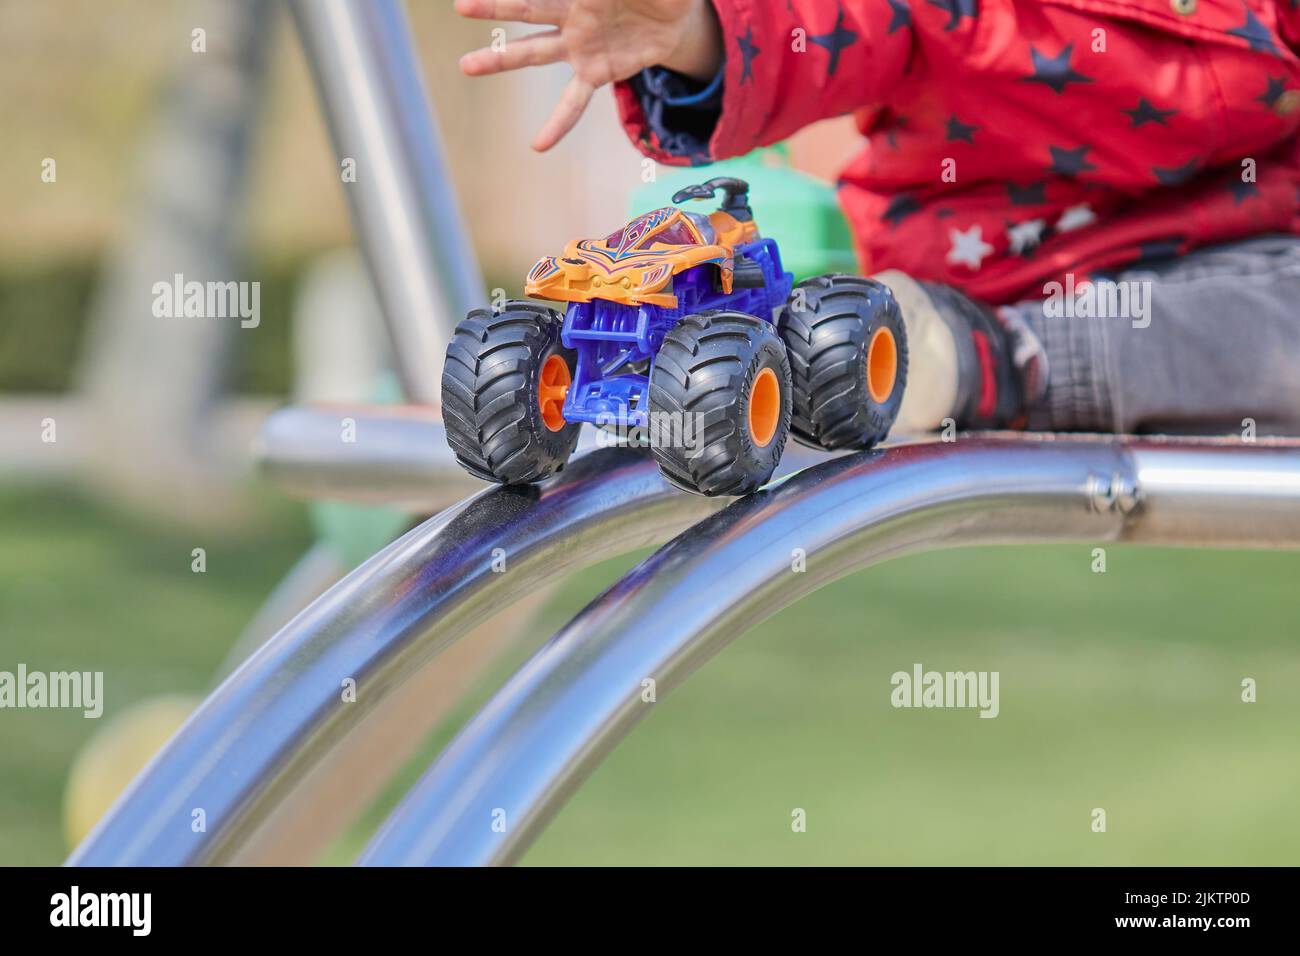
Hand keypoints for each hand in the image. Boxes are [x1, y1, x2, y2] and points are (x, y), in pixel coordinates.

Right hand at [456, 0, 721, 150]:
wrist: (676, 16)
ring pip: (535, 52)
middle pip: (531, 10)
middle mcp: (575, 15)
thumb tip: (603, 0)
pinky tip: (539, 145)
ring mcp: (581, 46)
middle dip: (497, 8)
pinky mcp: (597, 73)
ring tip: (465, 66)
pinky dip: (558, 124)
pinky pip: (573, 102)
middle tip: (461, 6)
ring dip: (502, 58)